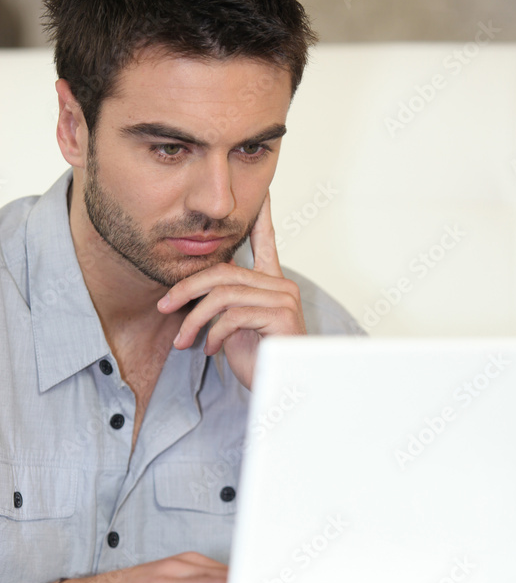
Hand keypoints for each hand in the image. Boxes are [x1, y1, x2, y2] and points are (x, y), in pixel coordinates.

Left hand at [157, 193, 306, 388]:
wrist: (281, 389)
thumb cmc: (258, 360)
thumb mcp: (233, 327)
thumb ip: (223, 303)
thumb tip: (192, 291)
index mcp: (271, 283)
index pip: (265, 241)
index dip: (261, 216)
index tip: (261, 193)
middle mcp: (281, 285)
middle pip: (224, 271)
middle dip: (188, 288)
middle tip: (165, 306)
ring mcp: (284, 298)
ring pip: (224, 294)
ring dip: (194, 318)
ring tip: (183, 340)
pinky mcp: (282, 315)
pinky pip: (234, 314)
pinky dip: (214, 333)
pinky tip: (211, 350)